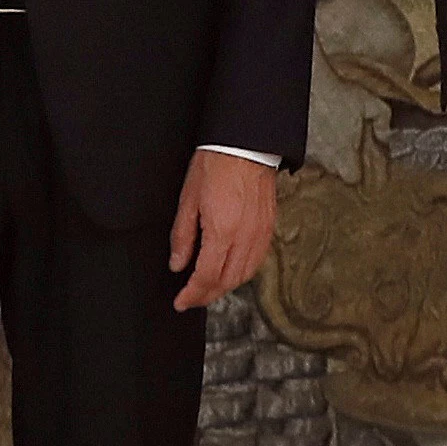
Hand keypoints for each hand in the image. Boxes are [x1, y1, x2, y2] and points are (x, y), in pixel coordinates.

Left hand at [170, 151, 278, 310]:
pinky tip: (230, 272)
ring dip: (224, 288)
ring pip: (244, 275)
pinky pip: (256, 261)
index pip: (206, 277)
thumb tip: (178, 264)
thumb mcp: (188, 199)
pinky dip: (241, 273)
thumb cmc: (216, 164)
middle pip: (226, 282)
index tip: (180, 302)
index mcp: (222, 231)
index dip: (192, 295)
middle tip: (190, 299)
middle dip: (206, 296)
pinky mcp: (268, 228)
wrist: (245, 144)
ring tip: (207, 289)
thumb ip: (182, 236)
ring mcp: (260, 233)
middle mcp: (245, 237)